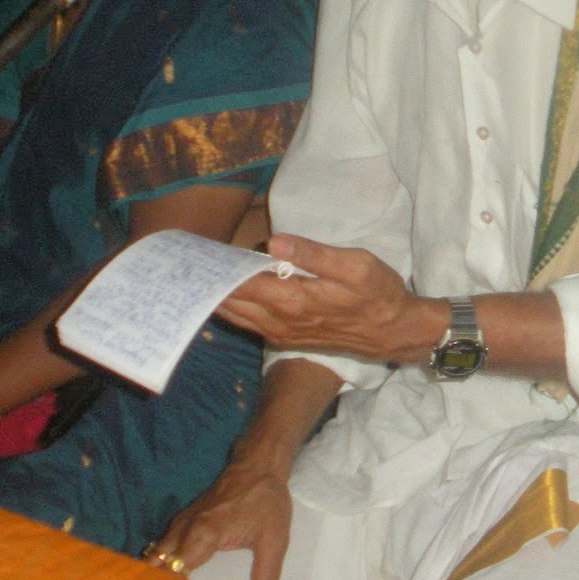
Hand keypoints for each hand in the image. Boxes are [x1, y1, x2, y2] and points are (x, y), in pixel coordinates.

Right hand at [155, 459, 294, 579]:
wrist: (258, 464)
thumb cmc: (266, 502)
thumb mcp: (273, 543)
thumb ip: (265, 579)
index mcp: (202, 535)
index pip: (173, 573)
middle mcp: (183, 530)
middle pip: (156, 567)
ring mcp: (179, 523)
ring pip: (155, 557)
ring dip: (154, 579)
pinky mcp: (182, 520)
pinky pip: (163, 548)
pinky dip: (161, 566)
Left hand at [214, 234, 442, 364]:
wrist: (394, 333)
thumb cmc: (378, 294)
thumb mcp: (355, 265)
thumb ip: (314, 254)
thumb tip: (275, 242)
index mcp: (294, 300)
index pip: (243, 282)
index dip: (217, 267)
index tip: (193, 251)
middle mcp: (280, 321)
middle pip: (232, 301)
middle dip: (208, 281)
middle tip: (184, 260)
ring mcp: (280, 333)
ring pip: (235, 315)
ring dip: (214, 297)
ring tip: (194, 274)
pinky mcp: (284, 337)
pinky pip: (247, 323)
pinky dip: (229, 309)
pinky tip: (219, 295)